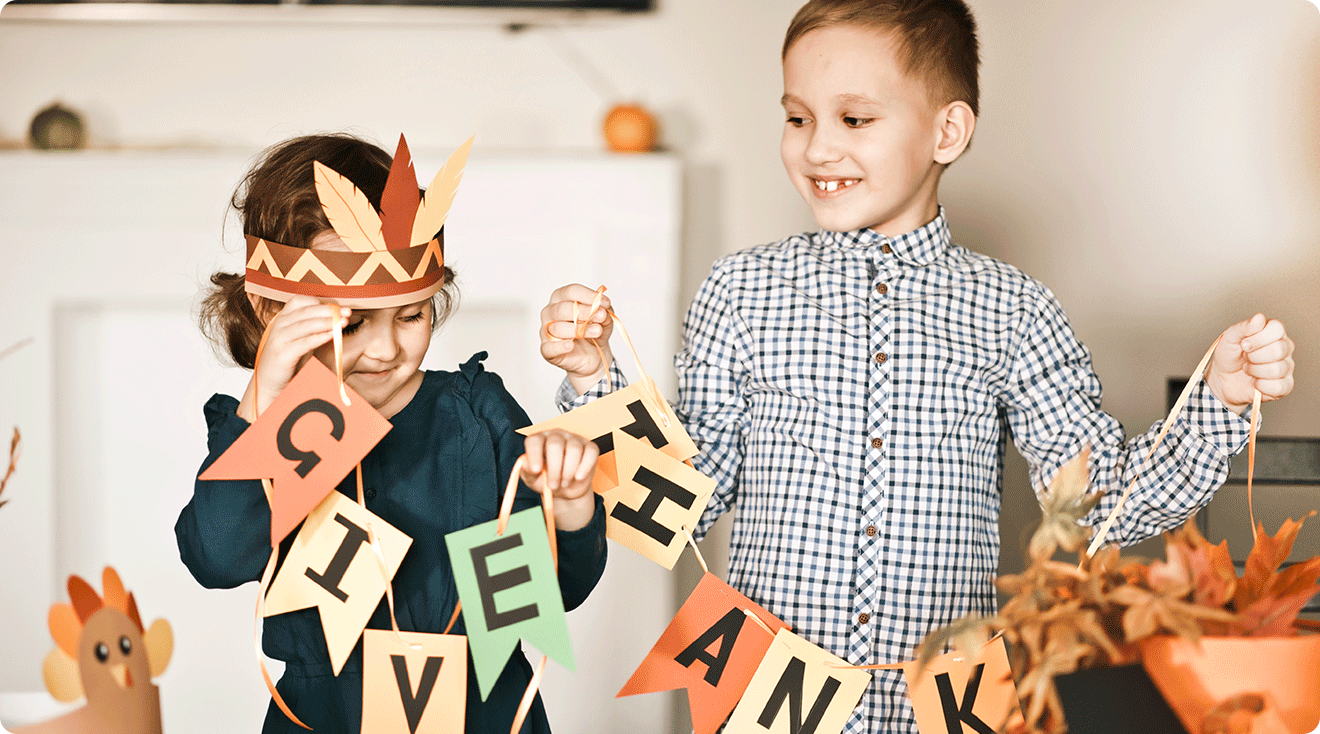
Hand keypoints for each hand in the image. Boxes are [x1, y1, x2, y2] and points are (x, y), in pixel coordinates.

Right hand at [237, 295, 348, 418]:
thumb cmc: (290, 359)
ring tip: (343, 322)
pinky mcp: (281, 354)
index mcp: (283, 317)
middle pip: (306, 311)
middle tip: (347, 312)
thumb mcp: (302, 338)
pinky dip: (319, 337)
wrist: (270, 383)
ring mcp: (278, 338)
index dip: (321, 303)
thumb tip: (339, 316)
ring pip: (305, 325)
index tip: (340, 307)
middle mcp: (279, 324)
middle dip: (329, 311)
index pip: (301, 301)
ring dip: (327, 322)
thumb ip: (315, 327)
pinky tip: (332, 335)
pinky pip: (303, 343)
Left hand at [521, 428, 598, 531]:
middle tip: (553, 485)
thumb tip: (526, 464)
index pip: (534, 441)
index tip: (536, 470)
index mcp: (539, 440)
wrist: (565, 489)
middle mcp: (556, 436)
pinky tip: (578, 477)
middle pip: (555, 444)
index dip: (534, 454)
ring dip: (569, 471)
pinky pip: (590, 452)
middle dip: (554, 468)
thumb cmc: (546, 480)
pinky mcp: (589, 447)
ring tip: (564, 483)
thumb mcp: (532, 479)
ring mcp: (574, 439)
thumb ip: (527, 471)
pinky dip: (585, 467)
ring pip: (574, 449)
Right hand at [539, 284, 614, 394]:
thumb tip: (602, 309)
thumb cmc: (594, 332)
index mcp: (561, 299)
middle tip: (601, 316)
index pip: (570, 291)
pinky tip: (571, 346)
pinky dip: (560, 346)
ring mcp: (546, 331)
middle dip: (585, 312)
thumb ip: (604, 312)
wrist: (594, 355)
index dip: (588, 296)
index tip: (604, 303)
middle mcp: (550, 312)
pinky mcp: (547, 349)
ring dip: (580, 329)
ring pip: (557, 328)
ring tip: (598, 331)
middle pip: (562, 308)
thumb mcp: (604, 319)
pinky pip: (549, 348)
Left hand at [1205, 313, 1294, 413]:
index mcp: (1273, 333)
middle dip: (1253, 356)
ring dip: (1254, 371)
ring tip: (1248, 368)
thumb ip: (1244, 327)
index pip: (1277, 329)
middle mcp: (1284, 348)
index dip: (1258, 337)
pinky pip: (1278, 386)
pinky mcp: (1284, 386)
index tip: (1244, 344)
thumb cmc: (1229, 356)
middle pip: (1278, 350)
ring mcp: (1286, 367)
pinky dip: (1260, 385)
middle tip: (1245, 357)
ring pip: (1276, 369)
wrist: (1222, 379)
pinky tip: (1255, 381)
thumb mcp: (1229, 338)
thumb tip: (1259, 318)